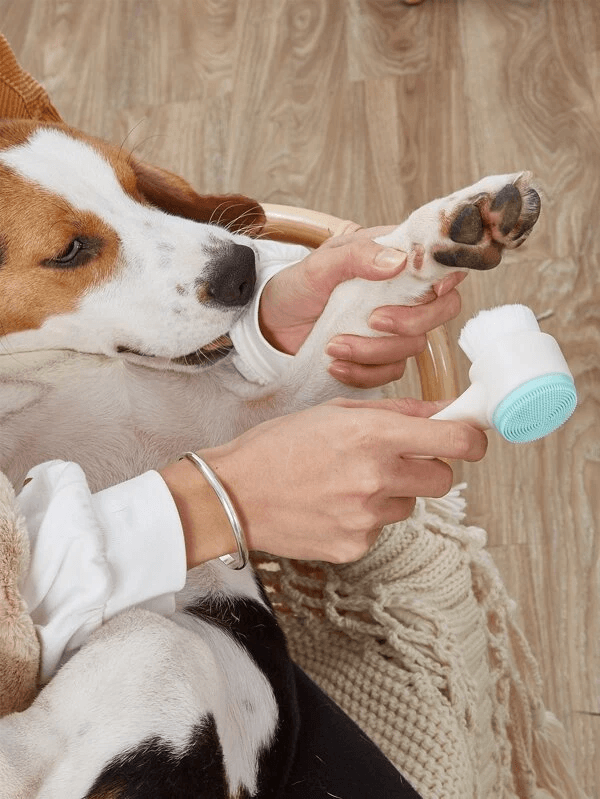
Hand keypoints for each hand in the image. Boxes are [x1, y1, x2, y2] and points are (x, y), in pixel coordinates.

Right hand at [166, 398, 486, 564]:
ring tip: (346, 483)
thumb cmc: (277, 446)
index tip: (470, 437)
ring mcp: (367, 518)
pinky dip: (365, 518)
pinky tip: (331, 505)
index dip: (472, 439)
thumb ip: (396, 412)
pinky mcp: (355, 546)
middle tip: (395, 460)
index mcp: (372, 435)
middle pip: (442, 479)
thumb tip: (442, 412)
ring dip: (391, 493)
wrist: (232, 494)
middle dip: (427, 467)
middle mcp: (376, 478)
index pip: (455, 442)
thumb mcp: (334, 412)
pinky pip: (380, 529)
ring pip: (409, 506)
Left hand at [258, 226, 465, 388]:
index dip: (447, 278)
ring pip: (414, 346)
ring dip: (373, 351)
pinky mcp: (379, 358)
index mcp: (392, 259)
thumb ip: (357, 256)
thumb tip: (398, 262)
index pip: (441, 265)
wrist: (271, 327)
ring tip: (333, 345)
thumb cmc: (295, 288)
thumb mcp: (319, 265)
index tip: (432, 290)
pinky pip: (390, 372)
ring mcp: (393, 328)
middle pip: (443, 310)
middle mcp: (401, 293)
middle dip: (411, 321)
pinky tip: (335, 365)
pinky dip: (363, 372)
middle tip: (373, 322)